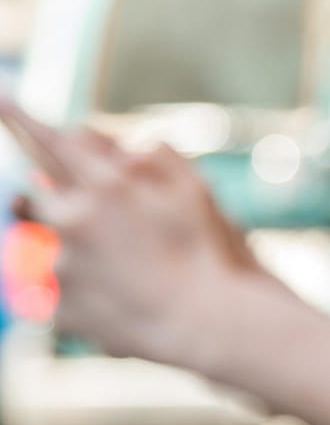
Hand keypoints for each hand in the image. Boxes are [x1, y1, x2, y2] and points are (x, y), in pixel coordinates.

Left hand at [1, 100, 256, 365]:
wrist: (212, 326)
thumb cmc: (212, 253)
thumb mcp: (195, 189)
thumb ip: (151, 155)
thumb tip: (120, 147)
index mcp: (105, 183)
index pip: (50, 138)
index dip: (20, 117)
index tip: (0, 98)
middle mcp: (72, 218)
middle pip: (39, 194)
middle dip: (63, 204)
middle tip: (110, 229)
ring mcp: (60, 265)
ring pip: (52, 247)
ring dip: (80, 254)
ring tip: (130, 277)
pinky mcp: (57, 306)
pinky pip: (60, 293)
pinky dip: (88, 296)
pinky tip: (127, 306)